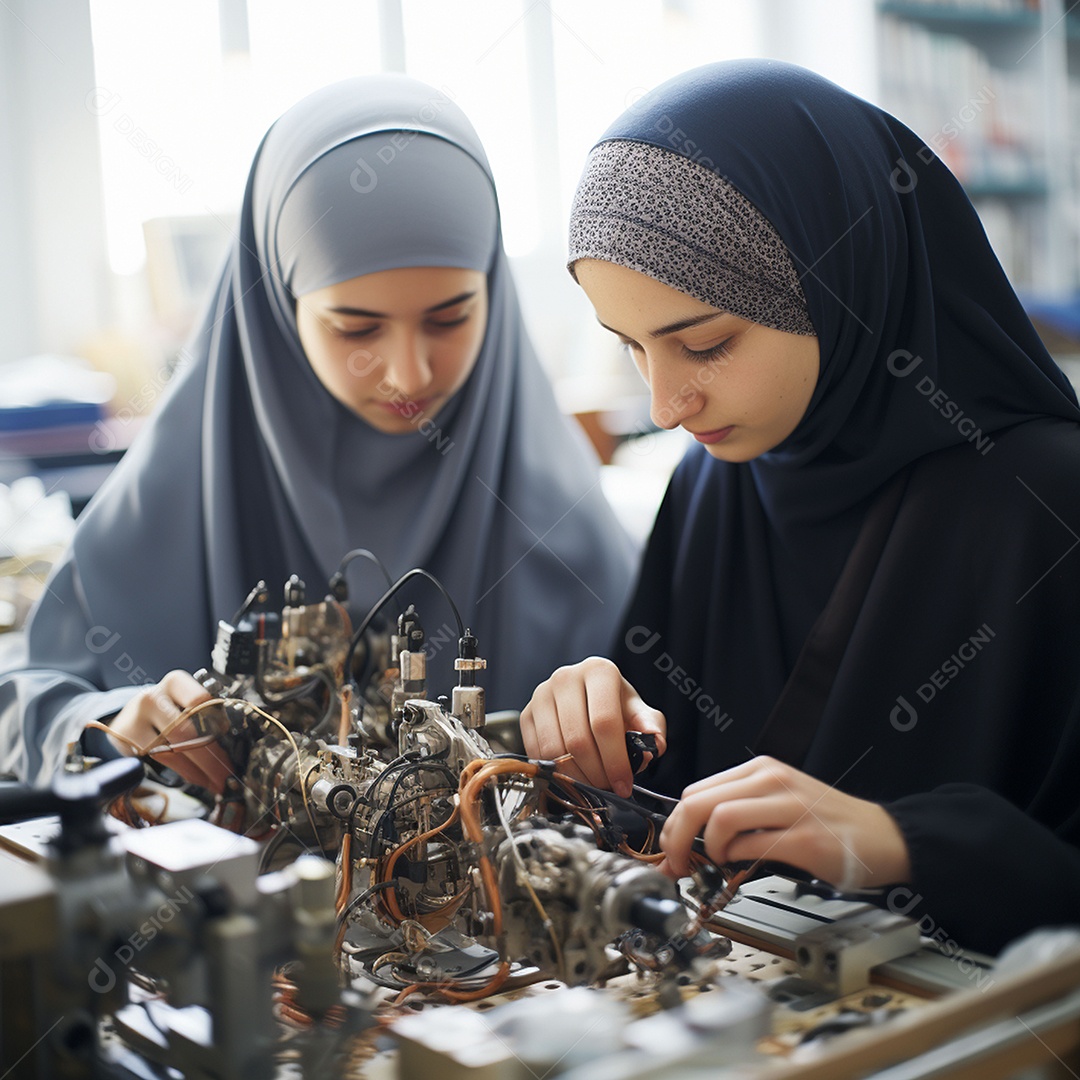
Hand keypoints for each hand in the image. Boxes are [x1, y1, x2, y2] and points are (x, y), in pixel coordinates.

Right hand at [104, 670, 232, 792]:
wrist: (130, 714)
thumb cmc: (169, 708)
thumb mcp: (184, 701)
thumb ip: (205, 713)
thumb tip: (232, 743)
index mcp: (175, 682)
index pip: (199, 699)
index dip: (216, 721)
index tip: (229, 740)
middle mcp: (152, 697)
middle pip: (185, 730)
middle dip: (211, 757)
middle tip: (227, 774)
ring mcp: (135, 719)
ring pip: (173, 749)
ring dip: (199, 770)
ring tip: (216, 782)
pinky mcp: (125, 739)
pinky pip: (161, 759)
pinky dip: (184, 771)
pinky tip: (198, 778)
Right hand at [520, 657, 665, 796]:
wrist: (584, 698)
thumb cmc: (614, 705)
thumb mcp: (638, 711)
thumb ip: (652, 727)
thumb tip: (652, 746)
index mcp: (599, 671)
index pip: (604, 722)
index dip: (616, 760)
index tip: (624, 784)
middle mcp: (566, 677)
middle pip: (578, 739)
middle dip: (596, 773)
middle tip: (608, 788)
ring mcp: (542, 695)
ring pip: (555, 750)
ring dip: (576, 777)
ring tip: (592, 783)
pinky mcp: (526, 714)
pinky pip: (537, 753)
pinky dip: (556, 773)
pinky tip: (572, 776)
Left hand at [659, 755, 910, 889]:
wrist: (884, 837)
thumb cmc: (828, 824)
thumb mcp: (777, 802)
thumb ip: (737, 811)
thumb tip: (687, 836)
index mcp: (761, 770)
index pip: (696, 790)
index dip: (674, 824)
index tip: (670, 849)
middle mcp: (772, 780)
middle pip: (699, 802)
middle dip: (677, 837)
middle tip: (677, 862)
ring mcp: (790, 807)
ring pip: (720, 818)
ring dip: (706, 848)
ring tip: (716, 862)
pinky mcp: (806, 838)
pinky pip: (752, 845)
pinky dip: (735, 860)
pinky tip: (740, 867)